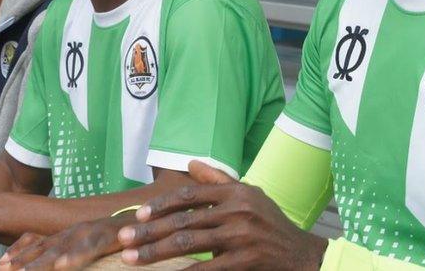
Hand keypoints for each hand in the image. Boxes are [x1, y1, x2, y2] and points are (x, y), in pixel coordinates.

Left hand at [0, 213, 135, 270]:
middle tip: (5, 270)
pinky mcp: (106, 237)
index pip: (38, 242)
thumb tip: (55, 264)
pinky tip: (62, 266)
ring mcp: (88, 233)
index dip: (20, 252)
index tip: (1, 263)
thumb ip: (69, 253)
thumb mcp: (87, 246)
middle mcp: (74, 232)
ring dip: (42, 263)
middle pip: (43, 248)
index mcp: (67, 235)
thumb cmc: (115, 237)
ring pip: (61, 250)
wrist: (144, 220)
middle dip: (23, 260)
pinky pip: (88, 249)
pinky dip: (74, 257)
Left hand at [117, 161, 326, 270]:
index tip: (137, 215)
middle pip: (183, 220)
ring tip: (132, 258)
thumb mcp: (249, 195)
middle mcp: (238, 210)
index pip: (189, 195)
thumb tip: (191, 163)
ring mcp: (242, 236)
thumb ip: (218, 181)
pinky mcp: (246, 260)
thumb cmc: (270, 223)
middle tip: (123, 240)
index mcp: (236, 192)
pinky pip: (206, 269)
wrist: (302, 254)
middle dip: (148, 231)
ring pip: (189, 243)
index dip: (160, 205)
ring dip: (156, 251)